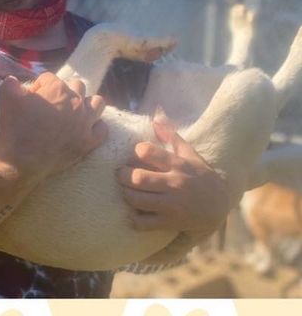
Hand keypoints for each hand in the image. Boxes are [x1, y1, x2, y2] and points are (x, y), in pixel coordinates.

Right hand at [0, 74, 106, 182]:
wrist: (23, 159)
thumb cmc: (16, 126)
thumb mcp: (7, 97)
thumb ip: (11, 83)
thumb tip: (14, 82)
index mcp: (57, 88)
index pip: (49, 78)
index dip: (39, 86)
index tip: (31, 97)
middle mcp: (75, 102)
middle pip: (77, 85)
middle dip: (65, 90)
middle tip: (52, 103)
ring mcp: (85, 122)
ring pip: (97, 102)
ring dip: (87, 104)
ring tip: (75, 111)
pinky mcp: (89, 141)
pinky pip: (102, 129)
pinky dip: (95, 127)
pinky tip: (85, 129)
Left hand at [118, 115, 231, 236]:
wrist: (221, 205)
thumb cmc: (200, 176)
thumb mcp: (190, 154)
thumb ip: (171, 135)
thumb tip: (156, 117)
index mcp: (177, 164)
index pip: (147, 152)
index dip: (136, 151)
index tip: (135, 154)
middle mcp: (174, 184)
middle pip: (137, 178)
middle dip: (122, 175)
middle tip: (120, 174)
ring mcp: (173, 205)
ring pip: (137, 200)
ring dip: (126, 194)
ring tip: (126, 190)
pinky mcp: (172, 223)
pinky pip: (145, 222)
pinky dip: (135, 218)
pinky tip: (135, 211)